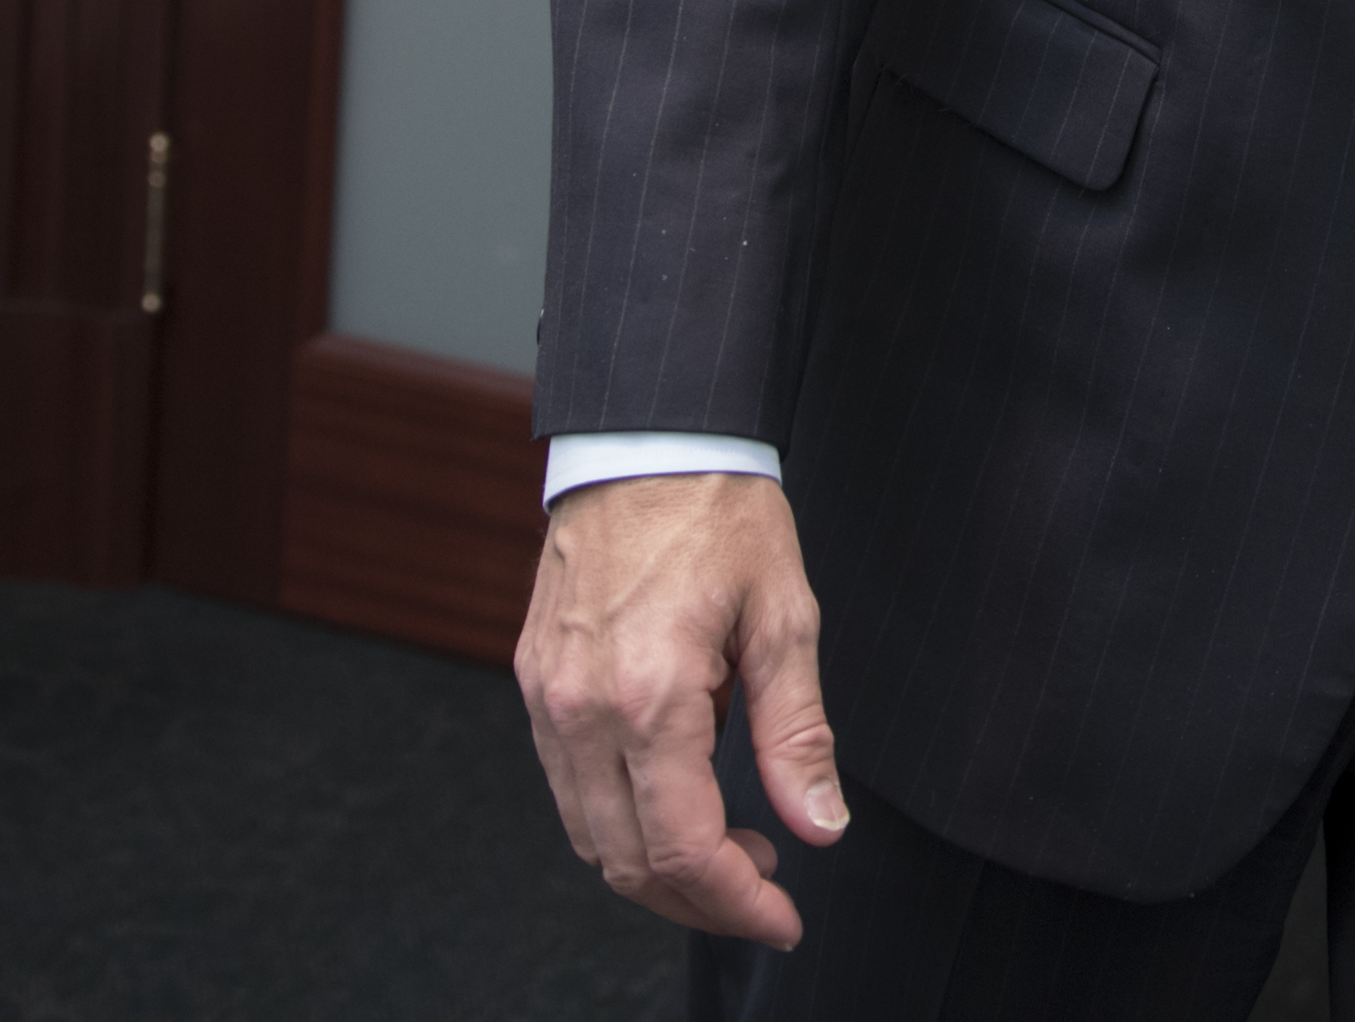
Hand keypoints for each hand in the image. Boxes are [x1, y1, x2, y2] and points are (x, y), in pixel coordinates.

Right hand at [515, 472, 846, 944]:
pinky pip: (567, 787)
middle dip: (699, 900)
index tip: (782, 916)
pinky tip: (676, 799)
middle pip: (627, 862)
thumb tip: (819, 826)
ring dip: (656, 867)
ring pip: (588, 836)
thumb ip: (798, 733)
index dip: (736, 901)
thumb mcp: (785, 616)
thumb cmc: (720, 510)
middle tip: (763, 893)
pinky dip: (618, 820)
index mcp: (649, 696)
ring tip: (730, 850)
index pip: (684, 847)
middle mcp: (581, 710)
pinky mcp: (535, 683)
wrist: (646, 437)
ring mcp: (547, 699)